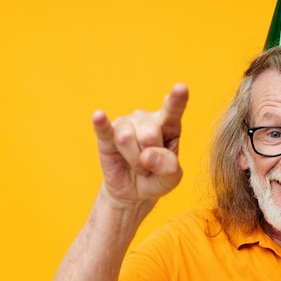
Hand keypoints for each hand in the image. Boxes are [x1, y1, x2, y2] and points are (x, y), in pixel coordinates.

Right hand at [92, 84, 188, 203]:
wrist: (133, 191)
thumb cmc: (157, 179)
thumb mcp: (171, 178)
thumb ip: (169, 167)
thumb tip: (148, 154)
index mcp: (169, 125)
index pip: (173, 110)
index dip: (177, 100)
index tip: (181, 88)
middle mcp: (147, 119)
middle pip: (149, 134)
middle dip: (149, 158)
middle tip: (149, 166)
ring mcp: (126, 124)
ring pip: (127, 139)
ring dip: (134, 160)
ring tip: (137, 165)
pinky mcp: (106, 136)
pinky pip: (103, 129)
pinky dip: (101, 123)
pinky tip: (99, 116)